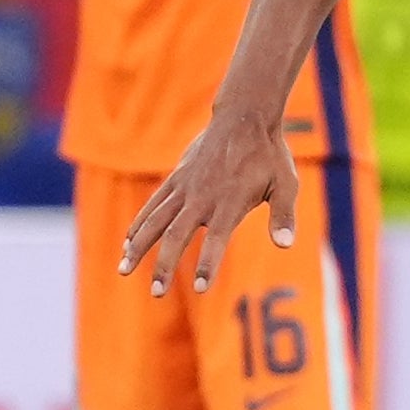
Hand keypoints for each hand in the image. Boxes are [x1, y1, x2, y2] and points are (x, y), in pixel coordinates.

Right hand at [119, 103, 296, 298]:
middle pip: (176, 234)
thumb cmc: (269, 155)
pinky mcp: (176, 178)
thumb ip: (284, 215)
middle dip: (164, 264)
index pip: (217, 238)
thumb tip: (285, 245)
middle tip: (156, 293)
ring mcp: (185, 186)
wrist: (244, 117)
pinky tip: (127, 244)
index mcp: (230, 201)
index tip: (200, 288)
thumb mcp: (286, 183)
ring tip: (123, 270)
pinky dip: (138, 224)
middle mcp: (202, 196)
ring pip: (155, 219)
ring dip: (138, 246)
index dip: (208, 263)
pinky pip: (153, 204)